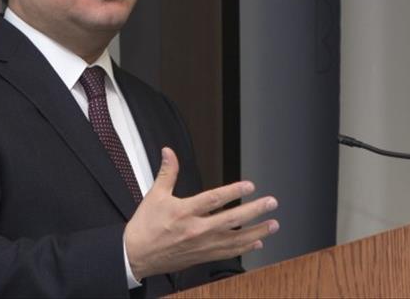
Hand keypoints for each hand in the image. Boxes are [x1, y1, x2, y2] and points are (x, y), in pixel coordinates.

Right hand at [123, 147, 278, 279]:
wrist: (136, 254)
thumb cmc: (146, 225)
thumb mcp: (155, 195)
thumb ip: (167, 172)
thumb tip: (168, 152)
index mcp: (184, 212)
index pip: (214, 200)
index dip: (234, 191)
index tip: (250, 186)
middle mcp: (196, 229)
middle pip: (231, 220)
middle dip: (254, 211)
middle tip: (271, 203)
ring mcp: (202, 245)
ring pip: (235, 239)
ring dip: (256, 232)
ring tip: (273, 224)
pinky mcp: (203, 256)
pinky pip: (228, 253)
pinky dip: (244, 248)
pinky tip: (256, 242)